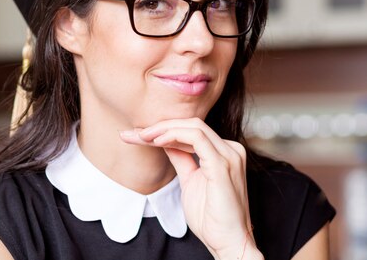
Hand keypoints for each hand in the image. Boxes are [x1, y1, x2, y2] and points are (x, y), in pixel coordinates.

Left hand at [120, 119, 262, 259]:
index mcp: (225, 152)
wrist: (229, 242)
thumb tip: (165, 142)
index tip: (139, 135)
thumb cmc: (212, 218)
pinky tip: (157, 142)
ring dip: (164, 129)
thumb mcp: (190, 180)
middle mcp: (231, 149)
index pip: (193, 131)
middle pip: (192, 124)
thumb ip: (181, 159)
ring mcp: (229, 155)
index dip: (165, 130)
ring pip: (194, 127)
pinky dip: (174, 136)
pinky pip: (197, 139)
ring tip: (143, 136)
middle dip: (161, 126)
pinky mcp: (222, 164)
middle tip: (136, 132)